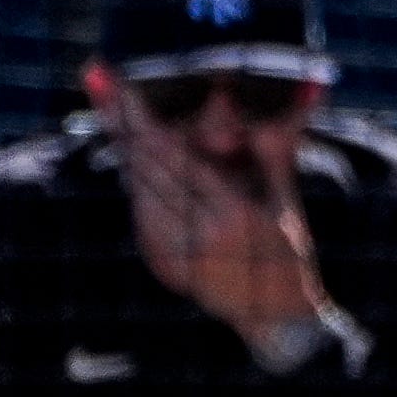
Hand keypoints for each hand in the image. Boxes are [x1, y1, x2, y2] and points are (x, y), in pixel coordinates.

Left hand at [110, 86, 325, 346]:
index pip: (178, 157)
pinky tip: (134, 153)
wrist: (276, 319)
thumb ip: (276, 150)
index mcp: (234, 216)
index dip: (146, 121)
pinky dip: (138, 180)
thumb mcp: (285, 200)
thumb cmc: (288, 253)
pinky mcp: (161, 262)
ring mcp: (175, 253)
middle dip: (128, 123)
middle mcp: (198, 235)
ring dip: (128, 146)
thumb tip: (296, 97)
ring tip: (112, 102)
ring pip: (140, 186)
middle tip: (100, 77)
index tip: (124, 86)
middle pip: (150, 166)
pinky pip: (143, 210)